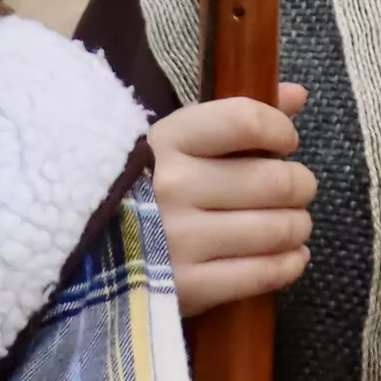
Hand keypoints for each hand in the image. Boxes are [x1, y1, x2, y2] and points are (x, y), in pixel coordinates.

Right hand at [151, 82, 314, 318]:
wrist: (81, 256)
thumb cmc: (139, 191)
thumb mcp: (172, 143)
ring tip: (291, 225)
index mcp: (166, 142)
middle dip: (299, 185)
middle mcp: (172, 187)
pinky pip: (263, 274)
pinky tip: (290, 257)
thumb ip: (235, 116)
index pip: (245, 121)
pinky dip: (289, 264)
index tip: (284, 142)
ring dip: (297, 226)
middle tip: (296, 190)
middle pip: (273, 180)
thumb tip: (298, 95)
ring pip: (277, 229)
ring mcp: (179, 239)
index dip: (279, 130)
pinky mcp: (187, 286)